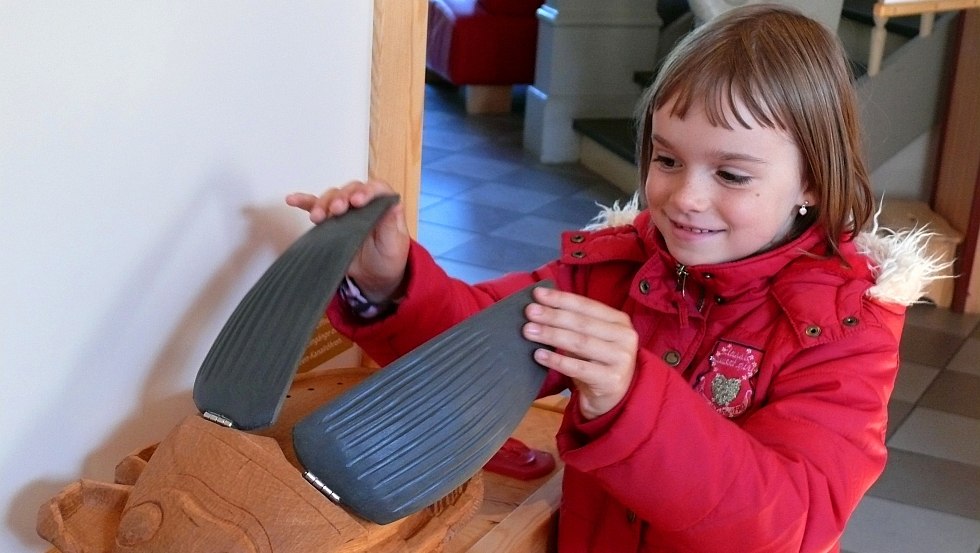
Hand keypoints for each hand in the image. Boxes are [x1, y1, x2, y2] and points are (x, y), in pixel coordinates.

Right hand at [285, 179, 409, 301]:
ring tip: (317, 217)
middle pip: (350, 190)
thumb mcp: (394, 243)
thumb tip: (394, 203)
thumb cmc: (387, 258)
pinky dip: (304, 202)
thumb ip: (391, 224)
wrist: (374, 276)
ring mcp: (345, 211)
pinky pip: (315, 207)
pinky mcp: (331, 221)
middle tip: (337, 210)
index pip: (376, 189)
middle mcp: (363, 203)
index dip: (366, 191)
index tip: (357, 201)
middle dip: (341, 198)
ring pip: (332, 197)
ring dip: (323, 203)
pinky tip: (292, 200)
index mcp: (383, 205)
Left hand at [522, 287, 637, 418]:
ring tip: (529, 330)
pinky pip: (578, 368)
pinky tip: (538, 355)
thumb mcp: (591, 338)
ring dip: (551, 335)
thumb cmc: (597, 362)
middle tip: (529, 312)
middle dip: (553, 316)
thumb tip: (540, 304)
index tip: (537, 294)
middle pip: (582, 323)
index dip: (561, 299)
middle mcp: (624, 337)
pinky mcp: (611, 380)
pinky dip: (557, 360)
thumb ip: (574, 322)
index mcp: (619, 321)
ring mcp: (621, 359)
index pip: (587, 305)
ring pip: (580, 343)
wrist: (613, 399)